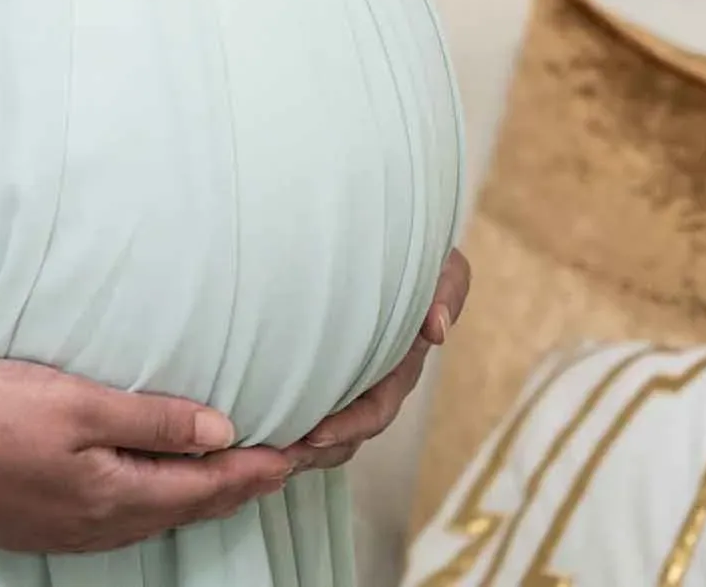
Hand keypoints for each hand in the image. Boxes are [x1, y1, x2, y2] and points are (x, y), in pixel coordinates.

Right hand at [0, 347, 298, 554]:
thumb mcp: (75, 401)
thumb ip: (150, 419)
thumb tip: (223, 430)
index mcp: (115, 495)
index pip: (208, 486)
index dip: (258, 467)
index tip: (303, 451)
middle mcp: (99, 525)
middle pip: (187, 508)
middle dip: (238, 485)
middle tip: (284, 460)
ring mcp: (67, 531)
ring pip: (154, 515)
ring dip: (195, 493)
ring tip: (229, 469)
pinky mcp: (40, 524)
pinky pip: (118, 517)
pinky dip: (153, 497)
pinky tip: (148, 481)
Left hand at [283, 246, 472, 474]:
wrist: (396, 249)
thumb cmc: (422, 261)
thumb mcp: (444, 270)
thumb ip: (447, 291)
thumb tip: (437, 328)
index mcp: (400, 368)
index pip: (376, 411)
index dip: (348, 426)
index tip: (315, 434)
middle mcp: (374, 384)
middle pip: (347, 435)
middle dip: (315, 451)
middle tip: (276, 457)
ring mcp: (349, 383)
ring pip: (326, 433)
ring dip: (298, 448)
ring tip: (262, 454)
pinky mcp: (322, 373)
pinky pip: (308, 409)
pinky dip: (288, 425)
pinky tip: (258, 430)